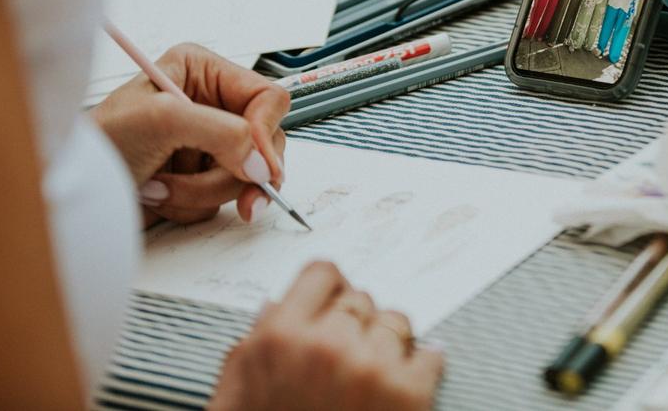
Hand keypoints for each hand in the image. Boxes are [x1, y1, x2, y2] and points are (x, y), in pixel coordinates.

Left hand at [92, 43, 288, 226]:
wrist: (69, 190)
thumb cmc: (99, 141)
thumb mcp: (162, 120)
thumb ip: (222, 133)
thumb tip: (262, 164)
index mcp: (203, 73)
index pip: (266, 98)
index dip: (265, 132)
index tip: (258, 166)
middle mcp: (210, 106)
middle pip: (262, 143)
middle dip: (233, 172)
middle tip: (235, 196)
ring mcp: (206, 145)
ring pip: (245, 176)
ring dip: (203, 191)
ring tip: (160, 186)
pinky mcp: (198, 179)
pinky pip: (222, 198)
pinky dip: (191, 204)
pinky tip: (158, 194)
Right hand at [209, 262, 443, 410]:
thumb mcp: (235, 393)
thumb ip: (255, 343)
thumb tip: (274, 309)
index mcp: (280, 337)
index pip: (323, 274)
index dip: (328, 291)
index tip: (334, 303)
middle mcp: (327, 344)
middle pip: (361, 299)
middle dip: (355, 324)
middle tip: (348, 354)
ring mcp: (371, 367)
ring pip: (397, 322)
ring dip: (388, 344)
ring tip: (371, 377)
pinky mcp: (409, 394)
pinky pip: (431, 353)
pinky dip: (422, 368)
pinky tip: (401, 388)